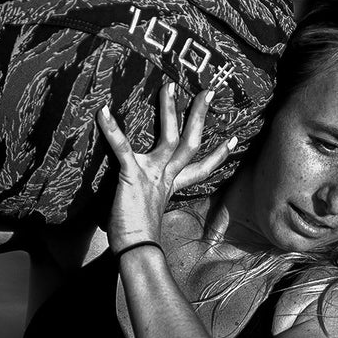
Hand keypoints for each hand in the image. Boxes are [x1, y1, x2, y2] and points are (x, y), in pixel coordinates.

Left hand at [94, 82, 236, 252]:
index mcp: (171, 186)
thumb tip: (146, 198)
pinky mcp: (133, 174)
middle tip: (207, 91)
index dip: (219, 154)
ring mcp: (153, 174)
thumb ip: (150, 197)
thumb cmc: (137, 235)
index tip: (234, 139)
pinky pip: (123, 147)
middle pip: (191, 143)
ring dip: (169, 111)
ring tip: (169, 86)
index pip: (200, 168)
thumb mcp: (148, 210)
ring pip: (170, 138)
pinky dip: (113, 129)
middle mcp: (167, 177)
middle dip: (199, 115)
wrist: (134, 251)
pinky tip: (103, 111)